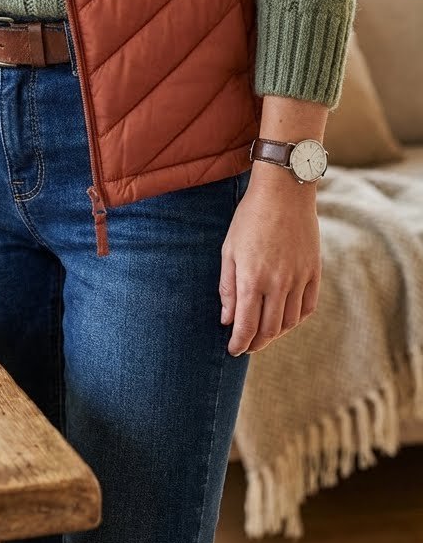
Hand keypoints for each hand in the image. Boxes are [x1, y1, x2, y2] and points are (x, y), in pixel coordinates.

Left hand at [219, 163, 320, 354]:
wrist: (284, 192)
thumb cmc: (249, 218)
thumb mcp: (229, 250)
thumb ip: (227, 288)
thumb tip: (227, 320)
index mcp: (252, 279)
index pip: (246, 326)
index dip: (239, 343)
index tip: (233, 350)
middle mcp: (277, 284)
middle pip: (269, 330)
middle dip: (255, 343)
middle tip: (246, 345)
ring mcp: (299, 278)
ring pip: (290, 322)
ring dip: (276, 333)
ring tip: (264, 333)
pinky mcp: (314, 271)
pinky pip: (308, 306)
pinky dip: (297, 319)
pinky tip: (286, 318)